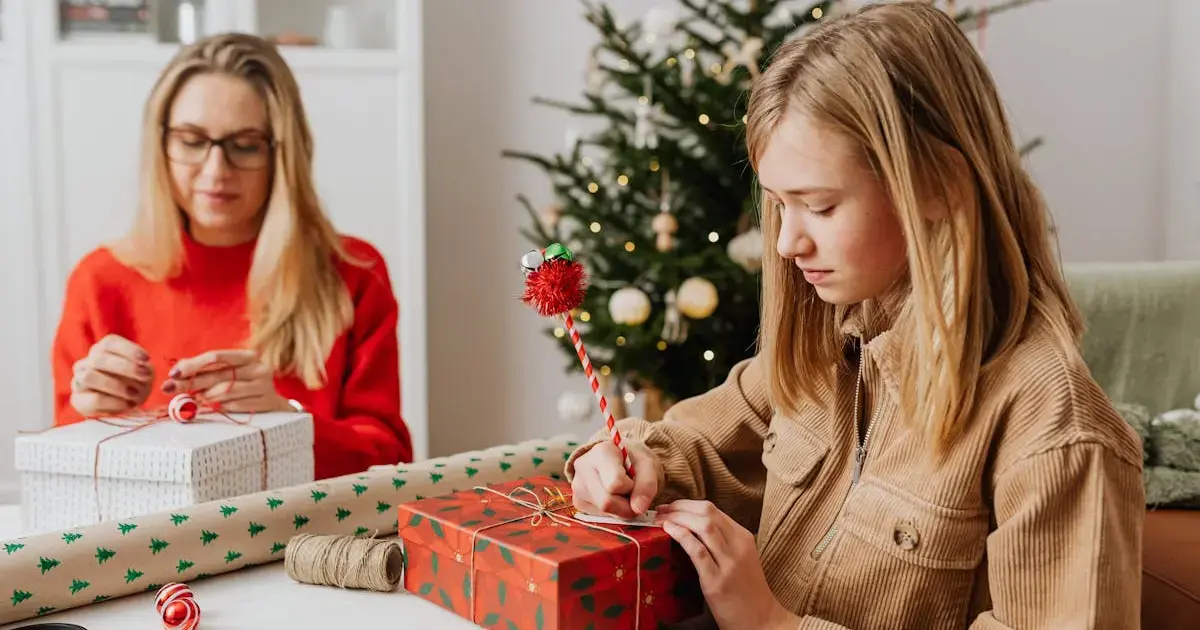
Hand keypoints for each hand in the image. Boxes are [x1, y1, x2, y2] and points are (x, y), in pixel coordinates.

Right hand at [70, 334, 154, 415]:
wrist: (123, 405)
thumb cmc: (135, 383)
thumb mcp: (143, 372)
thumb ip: (143, 369)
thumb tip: (144, 370)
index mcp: (103, 350)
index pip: (110, 343)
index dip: (129, 350)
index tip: (146, 359)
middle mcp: (87, 362)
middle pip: (98, 359)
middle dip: (125, 367)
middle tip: (144, 376)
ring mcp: (79, 380)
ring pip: (89, 377)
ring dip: (117, 386)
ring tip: (135, 394)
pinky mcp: (79, 400)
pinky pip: (93, 399)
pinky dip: (113, 402)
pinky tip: (126, 404)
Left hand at [162, 349, 291, 412]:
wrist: (272, 401)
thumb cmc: (244, 382)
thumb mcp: (228, 370)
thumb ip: (205, 367)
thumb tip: (178, 369)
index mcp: (248, 356)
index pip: (217, 357)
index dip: (193, 364)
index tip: (173, 373)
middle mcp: (259, 368)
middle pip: (218, 375)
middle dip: (190, 382)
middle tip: (169, 388)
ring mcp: (264, 386)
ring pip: (225, 391)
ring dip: (205, 396)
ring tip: (195, 398)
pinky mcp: (265, 403)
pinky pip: (234, 406)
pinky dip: (221, 406)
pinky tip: (217, 406)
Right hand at [570, 440, 660, 517]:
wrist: (619, 460)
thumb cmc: (633, 461)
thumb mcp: (647, 466)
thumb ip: (647, 485)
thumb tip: (638, 509)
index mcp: (601, 452)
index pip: (616, 484)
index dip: (631, 488)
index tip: (633, 479)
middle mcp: (583, 467)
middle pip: (606, 502)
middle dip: (626, 505)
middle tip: (632, 494)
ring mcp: (577, 485)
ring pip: (602, 510)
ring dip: (619, 509)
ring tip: (621, 493)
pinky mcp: (578, 500)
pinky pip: (598, 515)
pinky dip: (611, 511)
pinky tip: (612, 497)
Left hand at [655, 500, 797, 629]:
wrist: (761, 619)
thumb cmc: (746, 590)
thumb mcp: (740, 557)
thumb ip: (723, 541)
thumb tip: (692, 525)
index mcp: (743, 537)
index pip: (713, 510)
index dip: (687, 504)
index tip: (670, 507)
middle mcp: (738, 546)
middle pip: (707, 513)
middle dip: (679, 507)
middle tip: (661, 510)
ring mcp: (729, 563)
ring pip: (703, 526)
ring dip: (677, 518)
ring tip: (660, 519)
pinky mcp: (717, 581)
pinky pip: (698, 551)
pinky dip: (681, 536)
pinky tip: (669, 530)